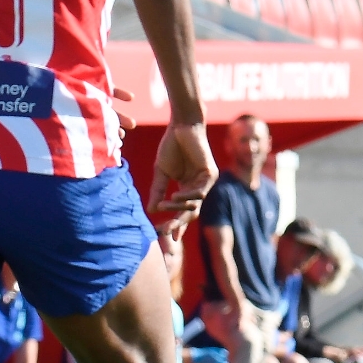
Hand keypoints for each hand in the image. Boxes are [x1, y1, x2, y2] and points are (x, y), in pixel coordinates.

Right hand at [148, 118, 216, 240]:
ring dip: (179, 207)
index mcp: (187, 189)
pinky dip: (188, 196)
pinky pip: (200, 191)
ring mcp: (206, 182)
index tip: (162, 235)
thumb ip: (158, 191)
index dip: (174, 225)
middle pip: (190, 213)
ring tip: (165, 206)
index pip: (182, 212)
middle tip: (166, 232)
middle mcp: (198, 188)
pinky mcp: (211, 174)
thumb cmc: (171, 146)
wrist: (181, 126)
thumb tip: (152, 211)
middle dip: (178, 224)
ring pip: (194, 204)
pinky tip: (175, 195)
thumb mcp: (161, 172)